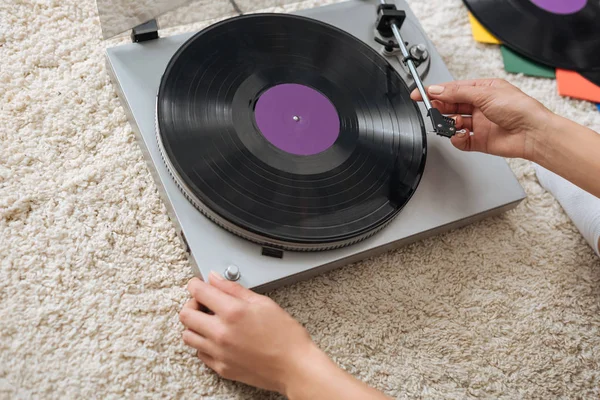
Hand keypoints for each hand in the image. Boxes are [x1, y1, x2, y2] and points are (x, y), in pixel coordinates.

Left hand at [179, 274, 390, 399]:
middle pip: (185, 314)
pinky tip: (217, 338)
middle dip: (192, 304)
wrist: (295, 367)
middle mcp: (221, 333)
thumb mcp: (263, 303)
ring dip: (194, 325)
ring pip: (188, 335)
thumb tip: (216, 279)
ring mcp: (219, 352)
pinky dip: (203, 343)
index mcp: (232, 312)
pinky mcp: (221, 368)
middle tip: (204, 303)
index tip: (197, 284)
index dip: (195, 284)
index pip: (198, 292)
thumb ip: (235, 290)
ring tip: (209, 321)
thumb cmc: (286, 336)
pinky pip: (199, 353)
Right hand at [410, 78, 552, 158]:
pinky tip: (461, 135)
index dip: (435, 91)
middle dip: (440, 108)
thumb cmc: (519, 109)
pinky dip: (457, 139)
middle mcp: (480, 106)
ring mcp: (479, 124)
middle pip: (451, 106)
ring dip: (449, 124)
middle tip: (431, 110)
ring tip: (449, 125)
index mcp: (482, 90)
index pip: (453, 89)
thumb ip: (457, 93)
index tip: (419, 94)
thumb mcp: (485, 94)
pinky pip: (461, 140)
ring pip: (454, 123)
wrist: (532, 133)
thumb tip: (438, 90)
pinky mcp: (480, 140)